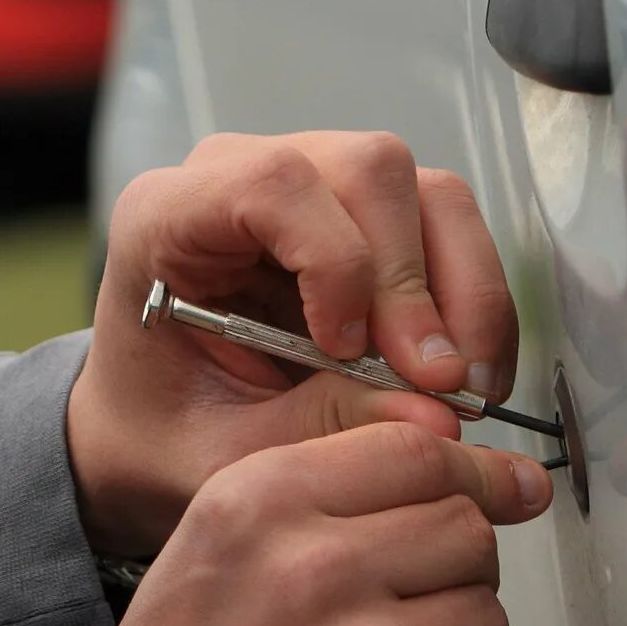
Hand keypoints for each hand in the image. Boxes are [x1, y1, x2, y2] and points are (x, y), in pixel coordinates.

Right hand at [3, 423, 553, 625]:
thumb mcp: (205, 555)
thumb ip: (313, 507)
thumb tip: (453, 483)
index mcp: (256, 505)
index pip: (415, 450)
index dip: (466, 476)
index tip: (488, 494)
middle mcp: (314, 566)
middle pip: (464, 529)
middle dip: (451, 569)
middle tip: (400, 609)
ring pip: (487, 616)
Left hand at [70, 133, 522, 557]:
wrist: (154, 427)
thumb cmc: (163, 429)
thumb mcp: (219, 454)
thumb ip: (317, 430)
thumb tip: (438, 414)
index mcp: (165, 219)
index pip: (270, 183)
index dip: (332, 259)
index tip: (345, 350)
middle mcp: (239, 178)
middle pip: (368, 171)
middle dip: (415, 283)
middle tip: (438, 385)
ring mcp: (311, 187)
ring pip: (425, 192)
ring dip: (465, 291)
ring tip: (464, 388)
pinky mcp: (362, 217)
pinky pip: (446, 228)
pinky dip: (472, 301)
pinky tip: (466, 370)